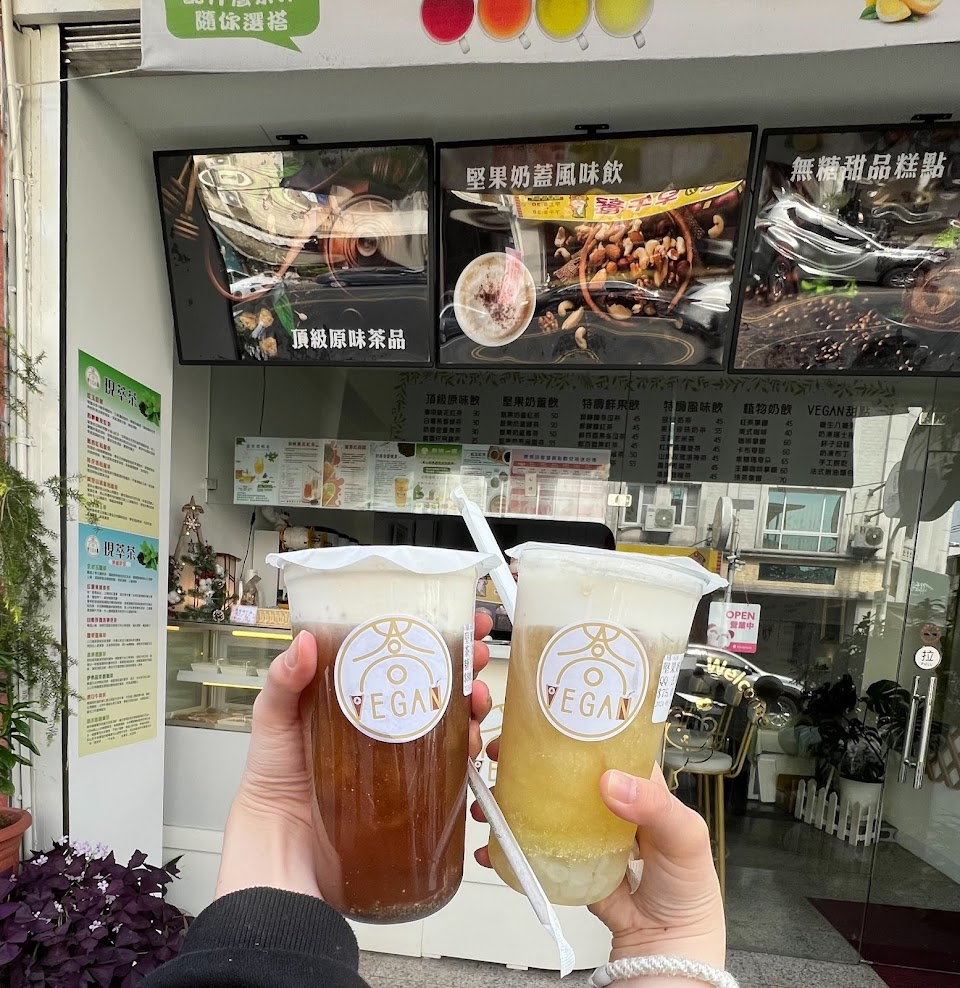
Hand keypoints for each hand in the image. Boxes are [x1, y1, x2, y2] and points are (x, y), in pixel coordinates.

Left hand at [215, 612, 493, 900]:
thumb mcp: (273, 717)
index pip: (401, 651)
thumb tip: (303, 641)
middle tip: (478, 653)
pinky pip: (452, 763)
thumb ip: (284, 679)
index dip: (432, 631)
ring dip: (474, 702)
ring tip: (476, 697)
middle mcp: (385, 717)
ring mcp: (403, 752)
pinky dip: (468, 747)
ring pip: (452, 717)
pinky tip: (470, 740)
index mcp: (358, 691)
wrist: (282, 844)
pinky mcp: (415, 787)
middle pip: (437, 679)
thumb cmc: (272, 777)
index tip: (460, 614)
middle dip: (467, 662)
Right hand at [473, 755, 723, 972]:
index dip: (569, 730)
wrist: (669, 943)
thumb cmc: (687, 883)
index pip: (599, 745)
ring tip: (487, 800)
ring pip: (539, 805)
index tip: (538, 724)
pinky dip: (507, 846)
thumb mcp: (684, 835)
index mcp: (634, 781)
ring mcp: (582, 831)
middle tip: (499, 755)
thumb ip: (655, 805)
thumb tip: (611, 782)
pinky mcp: (566, 862)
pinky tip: (491, 846)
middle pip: (559, 770)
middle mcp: (604, 801)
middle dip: (524, 760)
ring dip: (509, 798)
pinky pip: (533, 848)